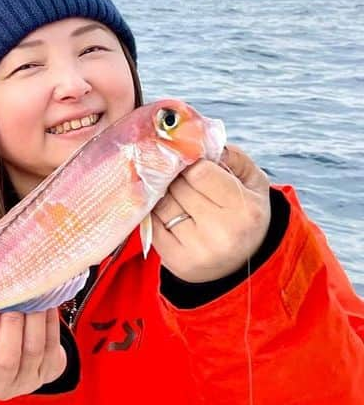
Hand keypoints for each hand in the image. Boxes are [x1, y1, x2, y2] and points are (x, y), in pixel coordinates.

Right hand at [0, 309, 66, 401]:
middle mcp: (2, 384)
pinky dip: (49, 321)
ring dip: (33, 320)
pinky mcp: (50, 370)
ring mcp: (28, 380)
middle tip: (12, 300)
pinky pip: (52, 344)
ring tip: (31, 297)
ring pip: (33, 350)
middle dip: (10, 326)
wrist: (17, 353)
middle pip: (7, 361)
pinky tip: (45, 303)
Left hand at [152, 144, 270, 283]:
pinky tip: (169, 215)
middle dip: (176, 179)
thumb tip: (202, 141)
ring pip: (161, 206)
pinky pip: (151, 225)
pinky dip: (156, 215)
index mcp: (244, 209)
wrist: (241, 263)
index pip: (199, 172)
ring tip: (178, 199)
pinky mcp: (176, 261)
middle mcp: (222, 232)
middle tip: (181, 180)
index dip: (191, 164)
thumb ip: (233, 157)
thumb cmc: (244, 213)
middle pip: (177, 188)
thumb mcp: (253, 183)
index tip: (192, 166)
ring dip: (163, 197)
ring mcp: (197, 249)